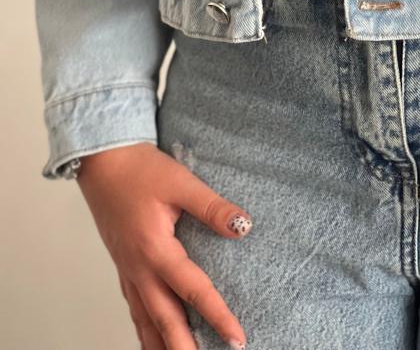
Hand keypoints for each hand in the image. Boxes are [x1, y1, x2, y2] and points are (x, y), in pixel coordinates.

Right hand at [77, 142, 249, 348]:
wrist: (102, 161)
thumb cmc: (140, 170)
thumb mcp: (181, 182)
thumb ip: (212, 207)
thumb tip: (244, 227)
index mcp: (154, 250)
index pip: (193, 291)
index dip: (217, 316)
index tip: (237, 338)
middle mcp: (138, 269)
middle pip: (164, 321)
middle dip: (186, 349)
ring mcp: (128, 271)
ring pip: (145, 322)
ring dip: (163, 347)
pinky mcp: (123, 267)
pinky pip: (134, 309)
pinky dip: (145, 332)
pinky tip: (152, 341)